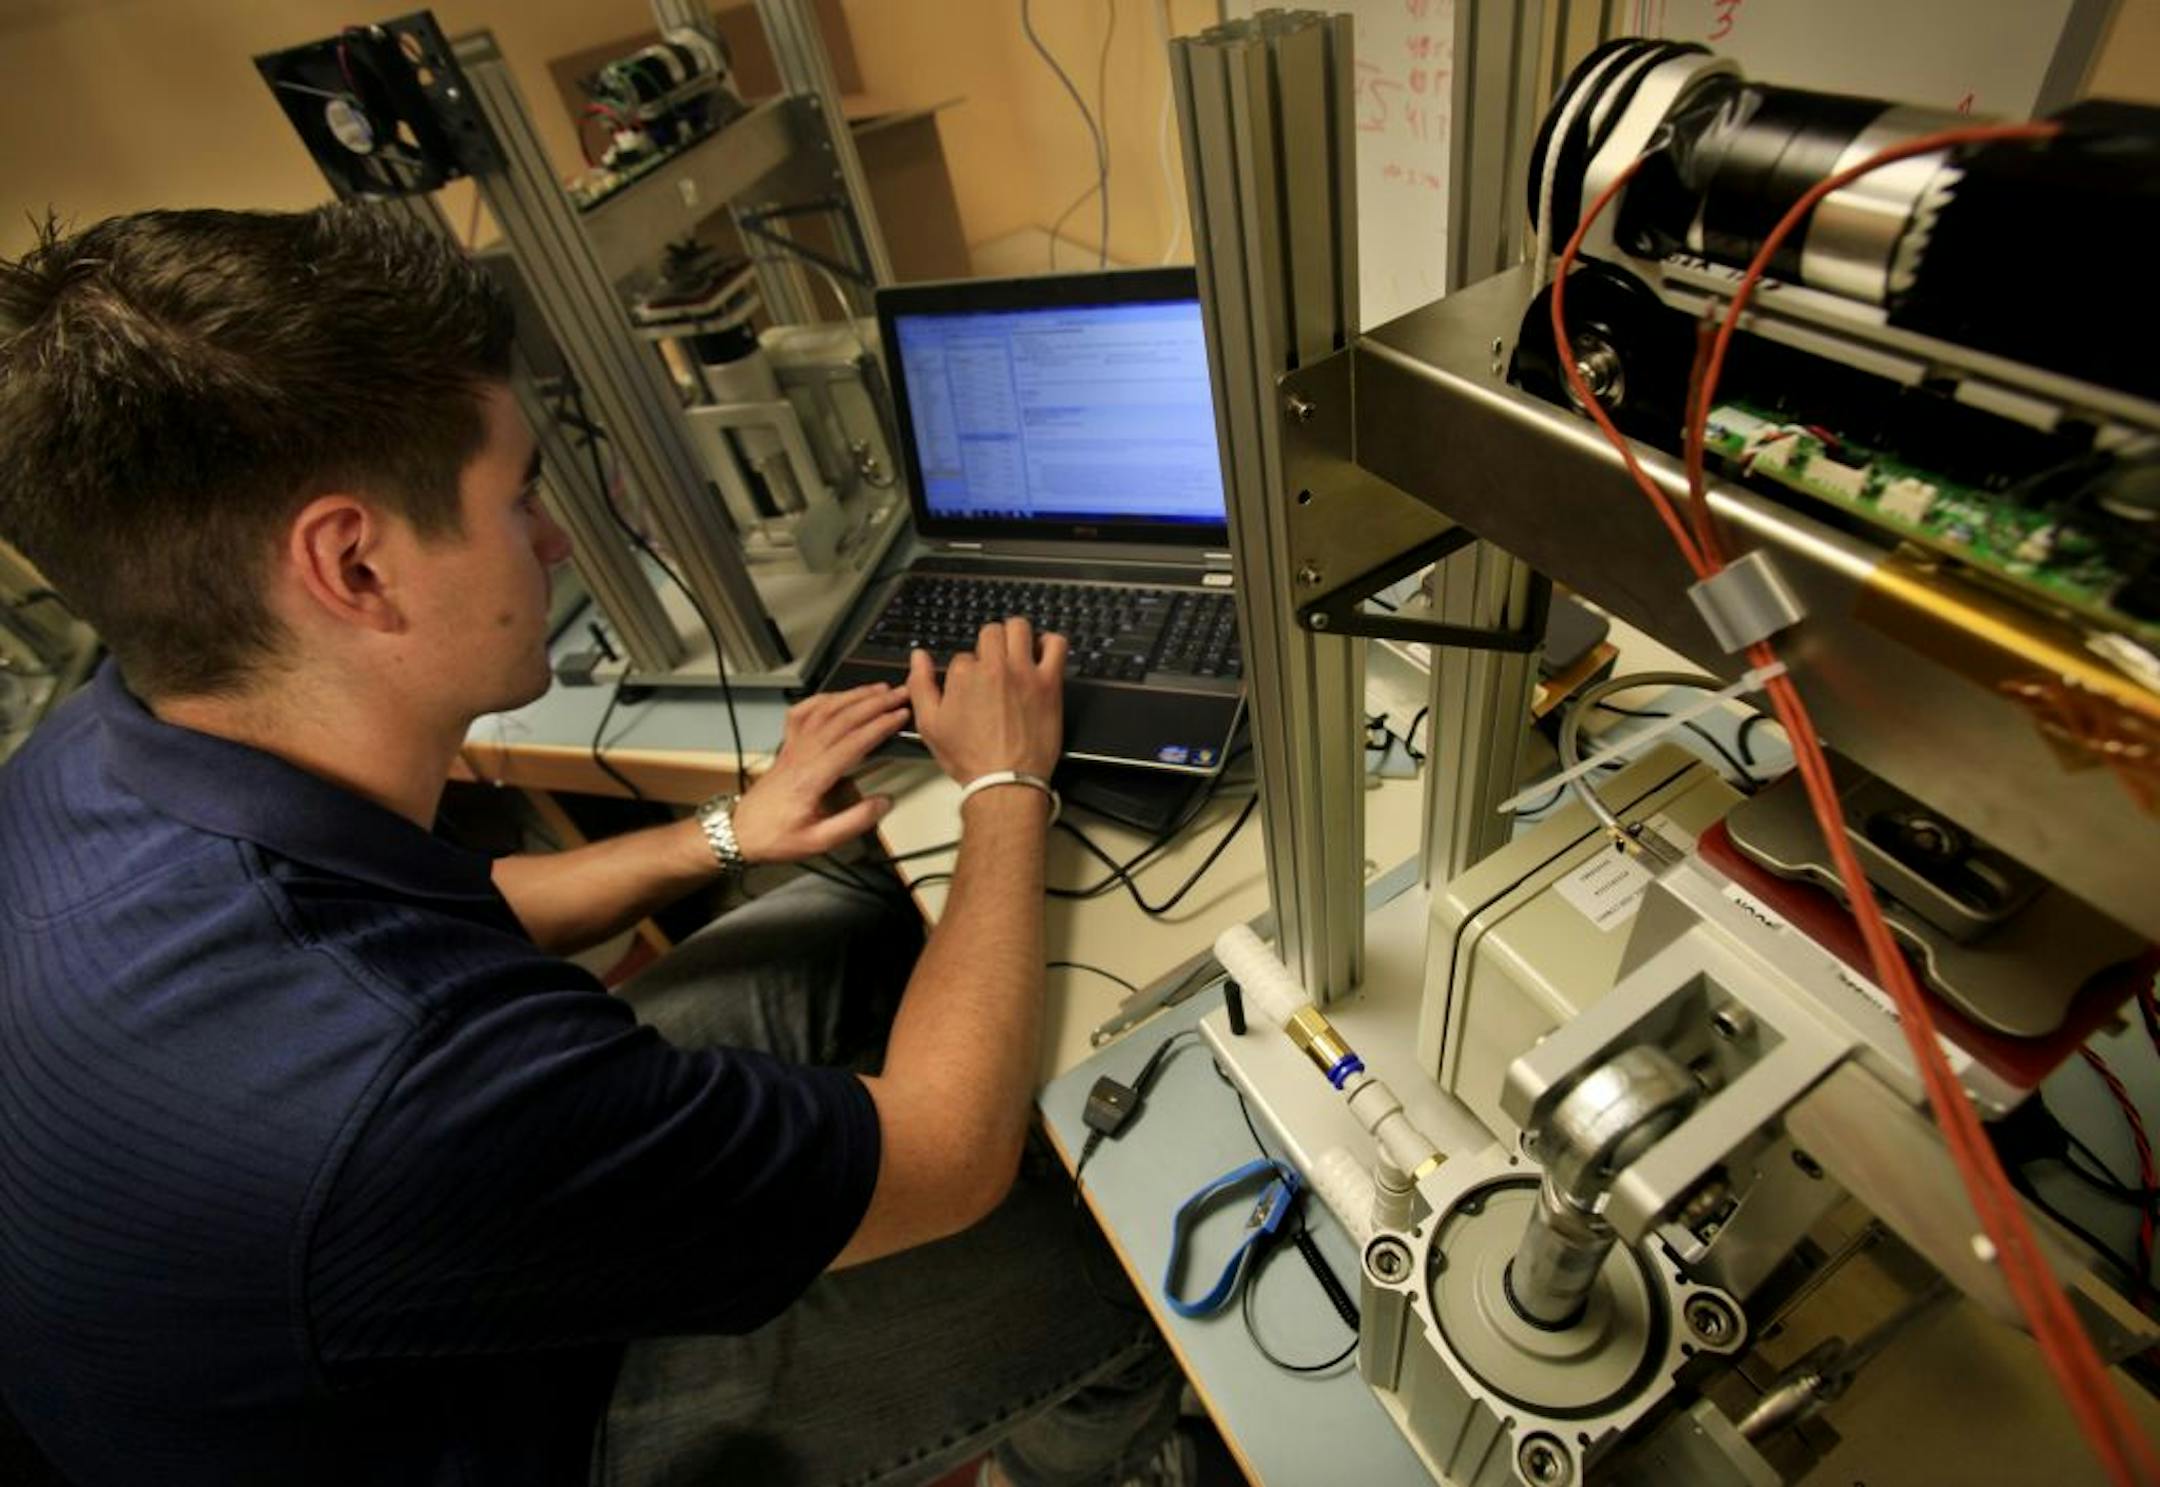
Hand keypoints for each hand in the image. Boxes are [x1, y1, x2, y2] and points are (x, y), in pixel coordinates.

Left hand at [729, 683, 910, 863]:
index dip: (879, 726)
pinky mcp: (786, 747)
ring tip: (879, 689)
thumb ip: (853, 822)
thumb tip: (884, 803)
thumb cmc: (776, 838)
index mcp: (811, 778)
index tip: (900, 716)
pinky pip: (802, 714)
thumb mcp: (818, 842)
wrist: (740, 833)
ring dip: (853, 696)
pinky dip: (821, 699)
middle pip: (842, 719)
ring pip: (824, 711)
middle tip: (899, 694)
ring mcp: (792, 748)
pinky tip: (837, 696)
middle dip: (874, 703)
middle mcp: (801, 756)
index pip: (852, 742)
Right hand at [907, 617, 1065, 786]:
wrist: (1005, 782)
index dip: (968, 671)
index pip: (964, 656)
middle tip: (993, 664)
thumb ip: (921, 685)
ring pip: (1020, 628)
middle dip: (989, 645)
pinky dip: (1050, 641)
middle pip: (991, 633)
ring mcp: (1024, 673)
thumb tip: (918, 656)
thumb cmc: (969, 759)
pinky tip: (1042, 651)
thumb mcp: (929, 725)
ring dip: (1015, 635)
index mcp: (964, 675)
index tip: (973, 688)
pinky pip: (1056, 645)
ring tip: (1016, 651)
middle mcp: (994, 667)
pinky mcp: (1049, 683)